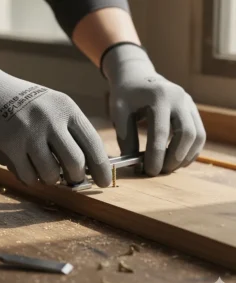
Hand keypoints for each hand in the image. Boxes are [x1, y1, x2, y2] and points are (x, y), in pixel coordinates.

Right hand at [0, 52, 110, 186]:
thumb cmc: (29, 104)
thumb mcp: (56, 107)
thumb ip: (73, 133)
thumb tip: (92, 165)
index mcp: (67, 108)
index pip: (93, 143)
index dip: (102, 168)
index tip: (105, 183)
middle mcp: (50, 119)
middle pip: (76, 163)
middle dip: (77, 178)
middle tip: (73, 179)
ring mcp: (29, 132)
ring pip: (52, 174)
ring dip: (52, 179)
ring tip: (47, 170)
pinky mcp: (9, 146)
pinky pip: (29, 177)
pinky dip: (32, 178)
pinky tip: (28, 166)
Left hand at [103, 44, 205, 175]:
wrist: (137, 76)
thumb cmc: (125, 94)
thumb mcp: (119, 112)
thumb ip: (126, 137)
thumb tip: (134, 164)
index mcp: (159, 97)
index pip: (160, 132)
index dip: (156, 155)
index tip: (149, 171)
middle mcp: (179, 98)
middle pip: (187, 134)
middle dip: (174, 158)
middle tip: (159, 171)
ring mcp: (189, 103)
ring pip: (198, 136)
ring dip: (184, 156)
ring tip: (167, 167)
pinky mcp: (192, 109)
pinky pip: (199, 134)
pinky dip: (190, 150)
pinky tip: (176, 159)